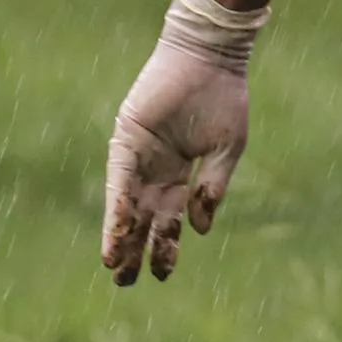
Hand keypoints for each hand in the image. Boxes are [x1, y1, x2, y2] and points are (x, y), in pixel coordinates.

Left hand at [101, 0, 267, 283]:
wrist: (210, 58)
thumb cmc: (224, 98)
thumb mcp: (226, 150)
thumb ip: (212, 189)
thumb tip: (201, 230)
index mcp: (181, 173)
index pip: (169, 218)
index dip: (166, 246)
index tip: (162, 275)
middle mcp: (155, 169)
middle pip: (142, 218)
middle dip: (135, 250)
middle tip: (126, 283)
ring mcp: (139, 156)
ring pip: (128, 206)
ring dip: (121, 237)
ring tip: (115, 268)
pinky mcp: (127, 141)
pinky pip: (121, 182)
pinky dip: (119, 209)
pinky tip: (117, 233)